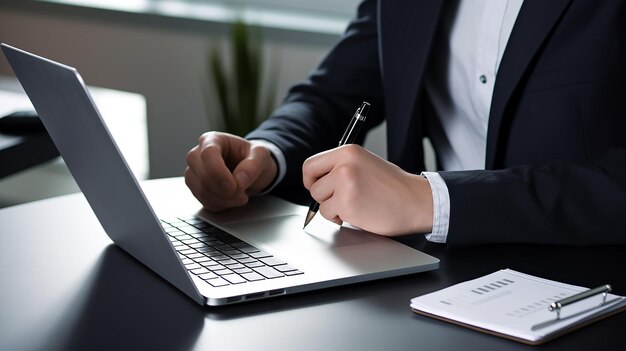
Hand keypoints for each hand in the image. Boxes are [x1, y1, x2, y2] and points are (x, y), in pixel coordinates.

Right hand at [185, 132, 276, 211]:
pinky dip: (222, 205)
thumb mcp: (261, 155)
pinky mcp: (196, 189)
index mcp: (212, 140)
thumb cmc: (252, 158)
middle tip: (242, 192)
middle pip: (202, 175)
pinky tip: (233, 199)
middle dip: (224, 190)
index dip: (219, 173)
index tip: (233, 186)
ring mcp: (195, 173)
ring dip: (225, 199)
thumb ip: (253, 165)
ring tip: (241, 195)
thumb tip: (240, 180)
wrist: (250, 170)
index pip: (208, 154)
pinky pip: (205, 202)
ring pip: (202, 191)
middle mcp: (198, 155)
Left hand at [303, 144, 432, 235]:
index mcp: (348, 151)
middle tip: (338, 200)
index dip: (311, 179)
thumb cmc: (394, 187)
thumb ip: (342, 167)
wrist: (416, 201)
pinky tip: (357, 214)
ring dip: (333, 208)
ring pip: (320, 201)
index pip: (311, 164)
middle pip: (313, 184)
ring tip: (354, 206)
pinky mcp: (346, 203)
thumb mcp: (366, 164)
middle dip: (322, 196)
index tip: (317, 186)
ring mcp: (344, 183)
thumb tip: (318, 180)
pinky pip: (328, 214)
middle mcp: (344, 164)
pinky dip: (339, 218)